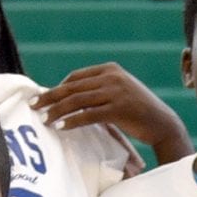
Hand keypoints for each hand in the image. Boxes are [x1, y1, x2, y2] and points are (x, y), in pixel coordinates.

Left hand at [39, 62, 190, 154]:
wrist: (163, 123)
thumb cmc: (139, 112)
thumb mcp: (119, 93)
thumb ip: (98, 90)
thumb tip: (71, 98)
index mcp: (109, 69)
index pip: (76, 77)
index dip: (58, 88)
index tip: (44, 98)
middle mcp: (111, 77)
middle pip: (72, 86)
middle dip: (50, 97)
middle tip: (33, 105)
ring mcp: (116, 92)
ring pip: (78, 100)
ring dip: (58, 110)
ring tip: (44, 119)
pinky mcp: (119, 109)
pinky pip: (89, 114)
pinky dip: (73, 121)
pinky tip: (61, 126)